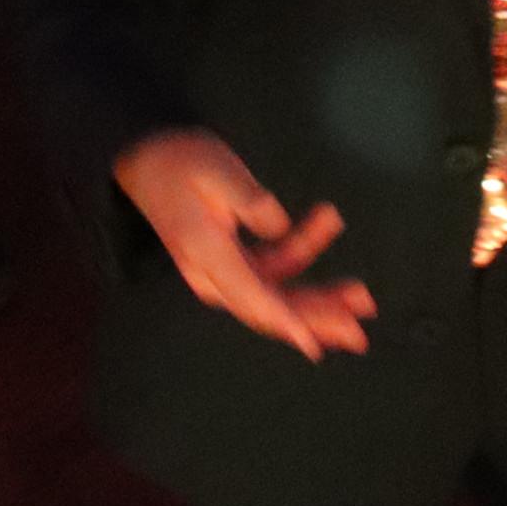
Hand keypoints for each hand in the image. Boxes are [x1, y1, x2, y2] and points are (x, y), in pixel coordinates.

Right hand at [112, 130, 376, 359]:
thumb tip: (279, 224)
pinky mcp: (232, 260)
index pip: (250, 297)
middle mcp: (213, 273)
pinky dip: (303, 252)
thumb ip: (249, 199)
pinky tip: (327, 223)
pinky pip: (273, 268)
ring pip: (276, 293)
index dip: (285, 322)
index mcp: (205, 254)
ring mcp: (222, 270)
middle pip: (270, 307)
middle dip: (316, 319)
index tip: (314, 345)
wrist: (145, 160)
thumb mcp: (214, 169)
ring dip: (319, 296)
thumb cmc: (177, 161)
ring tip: (361, 296)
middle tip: (359, 330)